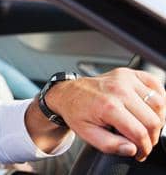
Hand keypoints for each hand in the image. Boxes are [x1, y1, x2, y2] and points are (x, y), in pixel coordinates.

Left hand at [48, 68, 165, 160]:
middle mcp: (119, 90)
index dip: (144, 147)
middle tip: (144, 142)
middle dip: (152, 137)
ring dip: (158, 119)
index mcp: (108, 106)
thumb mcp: (87, 134)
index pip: (139, 132)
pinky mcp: (130, 73)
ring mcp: (125, 79)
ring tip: (146, 127)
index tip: (141, 153)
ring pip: (159, 103)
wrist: (69, 93)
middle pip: (153, 120)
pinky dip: (159, 99)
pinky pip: (156, 85)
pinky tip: (150, 110)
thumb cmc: (77, 112)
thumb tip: (132, 149)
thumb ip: (110, 145)